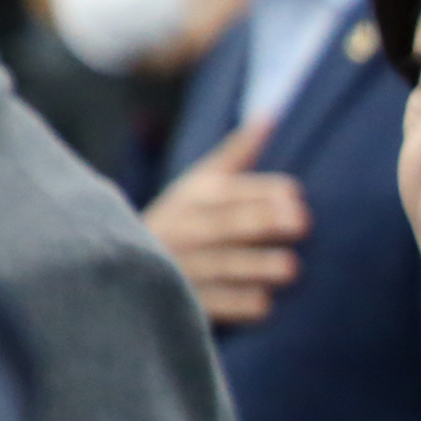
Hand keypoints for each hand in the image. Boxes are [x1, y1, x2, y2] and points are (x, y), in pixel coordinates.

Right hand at [145, 115, 307, 324]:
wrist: (119, 267)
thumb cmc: (184, 220)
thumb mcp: (200, 184)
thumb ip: (235, 155)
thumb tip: (271, 116)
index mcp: (189, 198)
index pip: (223, 193)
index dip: (258, 193)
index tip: (295, 197)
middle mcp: (179, 230)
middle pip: (220, 225)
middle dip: (258, 223)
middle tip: (301, 223)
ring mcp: (175, 268)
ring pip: (216, 267)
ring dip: (253, 267)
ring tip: (291, 268)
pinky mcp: (176, 304)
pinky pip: (206, 305)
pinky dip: (234, 305)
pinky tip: (265, 305)